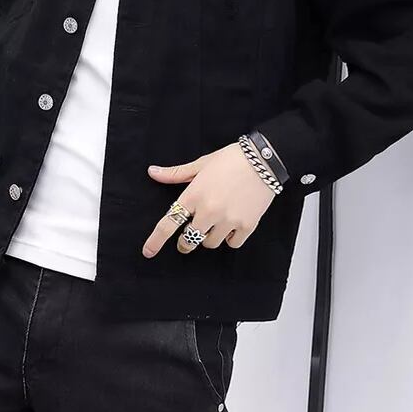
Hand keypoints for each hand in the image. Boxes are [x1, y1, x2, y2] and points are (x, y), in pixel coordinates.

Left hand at [143, 142, 276, 257]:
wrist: (264, 160)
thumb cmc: (231, 159)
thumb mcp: (201, 164)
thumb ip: (176, 173)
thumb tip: (153, 172)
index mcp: (194, 195)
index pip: (169, 223)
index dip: (156, 240)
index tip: (148, 252)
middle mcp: (209, 211)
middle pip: (189, 239)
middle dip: (186, 241)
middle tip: (190, 235)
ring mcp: (228, 220)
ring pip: (210, 243)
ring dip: (209, 237)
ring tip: (216, 222)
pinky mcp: (247, 226)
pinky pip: (232, 243)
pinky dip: (229, 238)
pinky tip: (232, 224)